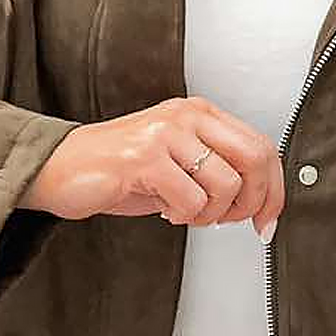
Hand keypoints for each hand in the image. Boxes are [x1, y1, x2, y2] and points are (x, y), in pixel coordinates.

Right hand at [17, 96, 284, 239]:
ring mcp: (166, 134)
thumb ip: (219, 168)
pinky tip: (164, 209)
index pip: (261, 146)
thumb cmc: (120, 169)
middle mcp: (187, 116)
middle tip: (233, 221)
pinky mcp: (146, 158)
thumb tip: (261, 200)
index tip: (269, 218)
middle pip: (255, 159)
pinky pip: (191, 200)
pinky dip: (183, 216)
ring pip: (225, 185)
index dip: (274, 189)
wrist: (62, 167)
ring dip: (211, 214)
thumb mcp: (179, 161)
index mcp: (201, 114)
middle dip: (253, 201)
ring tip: (186, 213)